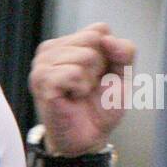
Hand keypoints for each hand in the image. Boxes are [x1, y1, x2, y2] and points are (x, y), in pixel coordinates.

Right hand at [29, 22, 136, 155]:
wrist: (89, 137)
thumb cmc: (101, 106)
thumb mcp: (123, 76)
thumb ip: (124, 53)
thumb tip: (107, 38)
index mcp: (71, 43)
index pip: (100, 30)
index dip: (111, 55)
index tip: (103, 73)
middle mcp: (53, 48)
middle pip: (93, 39)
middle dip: (101, 66)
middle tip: (89, 85)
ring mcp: (43, 63)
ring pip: (84, 55)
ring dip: (90, 79)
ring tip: (80, 92)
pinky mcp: (41, 80)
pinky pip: (72, 72)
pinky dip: (81, 87)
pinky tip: (73, 96)